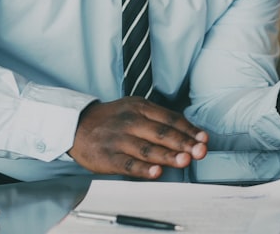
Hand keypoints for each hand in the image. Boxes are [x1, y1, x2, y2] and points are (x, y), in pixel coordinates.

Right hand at [69, 97, 208, 178]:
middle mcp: (131, 121)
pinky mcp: (108, 157)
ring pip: (147, 148)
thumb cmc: (113, 119)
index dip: (189, 130)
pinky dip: (143, 169)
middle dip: (184, 143)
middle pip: (162, 133)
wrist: (77, 125)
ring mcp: (119, 139)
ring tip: (184, 161)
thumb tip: (189, 134)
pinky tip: (156, 172)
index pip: (170, 119)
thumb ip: (159, 120)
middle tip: (199, 151)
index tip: (203, 139)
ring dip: (168, 156)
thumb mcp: (135, 109)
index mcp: (141, 107)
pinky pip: (128, 164)